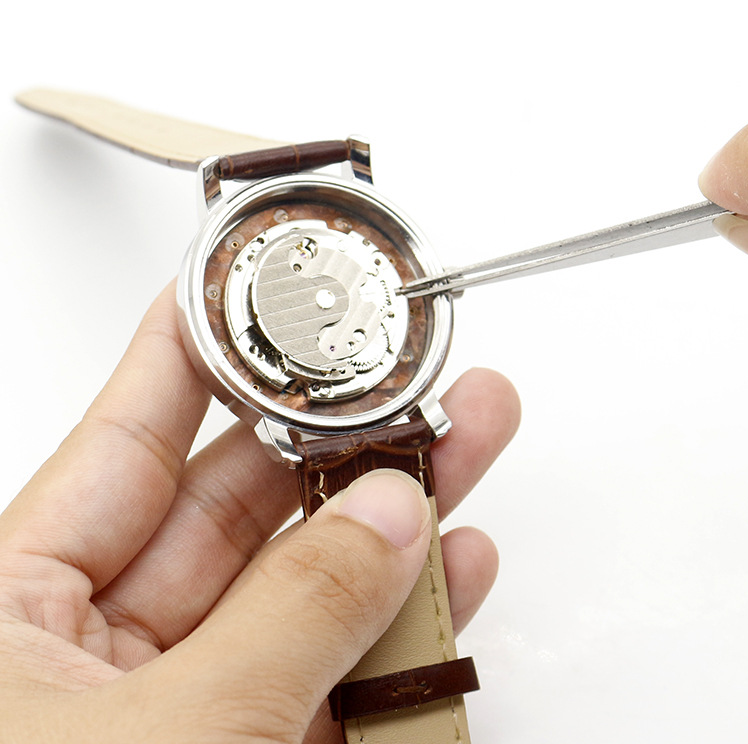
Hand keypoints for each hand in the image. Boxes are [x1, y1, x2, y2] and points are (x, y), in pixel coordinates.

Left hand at [0, 284, 519, 743]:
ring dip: (395, 528)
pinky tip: (451, 577)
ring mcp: (174, 711)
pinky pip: (330, 676)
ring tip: (465, 449)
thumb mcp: (169, 732)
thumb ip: (290, 617)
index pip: (125, 443)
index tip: (242, 286)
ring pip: (301, 590)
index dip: (193, 352)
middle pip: (238, 507)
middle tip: (405, 376)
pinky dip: (397, 638)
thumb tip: (388, 517)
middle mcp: (92, 653)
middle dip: (338, 437)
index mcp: (17, 611)